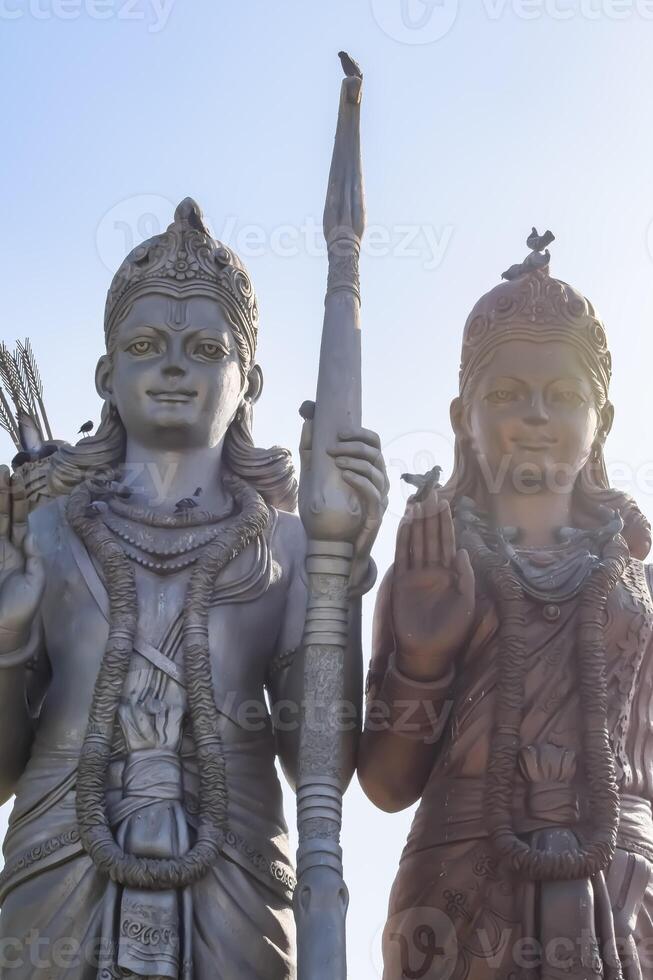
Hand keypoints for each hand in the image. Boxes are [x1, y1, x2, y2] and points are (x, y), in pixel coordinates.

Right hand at [0, 465, 44, 655]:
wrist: (4, 631)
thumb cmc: (22, 609)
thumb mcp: (35, 581)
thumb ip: (34, 556)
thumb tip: (30, 534)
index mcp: (19, 551)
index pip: (18, 519)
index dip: (18, 500)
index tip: (17, 480)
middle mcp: (3, 547)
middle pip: (1, 514)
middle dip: (1, 492)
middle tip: (1, 469)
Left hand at [299, 407, 387, 590]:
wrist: (332, 549)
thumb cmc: (325, 513)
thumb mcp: (313, 477)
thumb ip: (311, 451)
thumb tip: (308, 422)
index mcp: (367, 471)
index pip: (374, 444)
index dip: (361, 434)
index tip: (340, 431)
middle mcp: (378, 483)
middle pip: (377, 455)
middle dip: (355, 446)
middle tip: (333, 447)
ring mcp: (379, 500)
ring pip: (377, 472)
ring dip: (357, 461)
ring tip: (336, 459)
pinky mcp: (375, 516)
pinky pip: (373, 494)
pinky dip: (360, 481)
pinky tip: (344, 474)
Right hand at [391, 491, 474, 680]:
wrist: (428, 651)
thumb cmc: (451, 630)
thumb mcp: (466, 602)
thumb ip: (465, 576)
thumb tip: (462, 550)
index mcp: (450, 574)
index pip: (447, 542)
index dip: (446, 523)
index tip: (445, 503)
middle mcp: (432, 571)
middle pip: (431, 538)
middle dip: (431, 517)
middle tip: (430, 494)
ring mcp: (416, 575)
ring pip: (416, 543)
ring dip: (416, 524)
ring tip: (417, 503)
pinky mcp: (401, 582)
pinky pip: (402, 557)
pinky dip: (402, 540)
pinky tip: (404, 524)